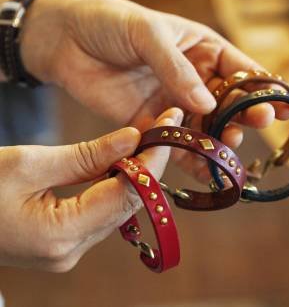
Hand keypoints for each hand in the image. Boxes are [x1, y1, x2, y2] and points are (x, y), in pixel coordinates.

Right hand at [0, 107, 181, 271]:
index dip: (154, 158)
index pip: (128, 193)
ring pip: (119, 207)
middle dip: (150, 162)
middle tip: (165, 125)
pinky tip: (125, 158)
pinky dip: (117, 183)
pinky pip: (103, 211)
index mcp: (60, 235)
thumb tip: (133, 139)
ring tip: (151, 136)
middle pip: (129, 202)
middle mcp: (70, 251)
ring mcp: (68, 250)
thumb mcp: (29, 163)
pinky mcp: (64, 242)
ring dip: (137, 171)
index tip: (171, 125)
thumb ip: (87, 155)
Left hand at [20, 0, 288, 179]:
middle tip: (256, 125)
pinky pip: (176, 143)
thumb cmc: (110, 22)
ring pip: (207, 126)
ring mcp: (174, 102)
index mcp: (202, 48)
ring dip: (220, 139)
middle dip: (244, 115)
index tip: (284, 106)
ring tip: (228, 146)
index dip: (263, 88)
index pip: (241, 70)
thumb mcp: (147, 33)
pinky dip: (189, 156)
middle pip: (229, 103)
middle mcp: (194, 78)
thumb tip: (207, 104)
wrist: (66, 40)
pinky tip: (203, 168)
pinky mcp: (151, 122)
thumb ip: (176, 67)